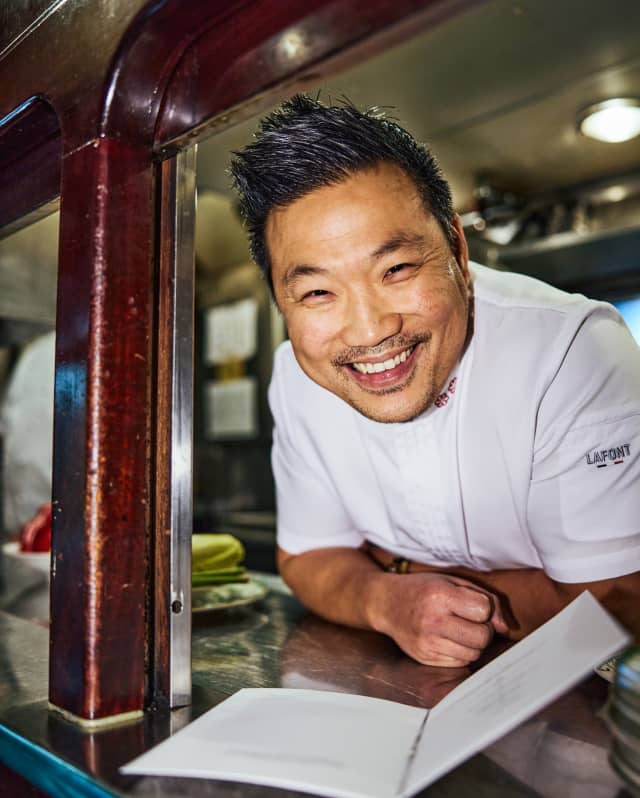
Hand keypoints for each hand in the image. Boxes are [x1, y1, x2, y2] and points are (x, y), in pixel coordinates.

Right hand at [374, 572, 506, 666]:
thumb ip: (485, 598)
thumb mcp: (453, 581)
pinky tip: (447, 639)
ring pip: (473, 653)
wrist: (386, 603)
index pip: (484, 610)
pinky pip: (459, 663)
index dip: (483, 608)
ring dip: (472, 643)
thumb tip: (504, 627)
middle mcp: (433, 620)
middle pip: (482, 636)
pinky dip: (459, 653)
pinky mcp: (425, 658)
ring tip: (458, 630)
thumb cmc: (422, 589)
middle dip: (482, 630)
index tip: (472, 604)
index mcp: (440, 595)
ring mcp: (427, 642)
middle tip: (470, 621)